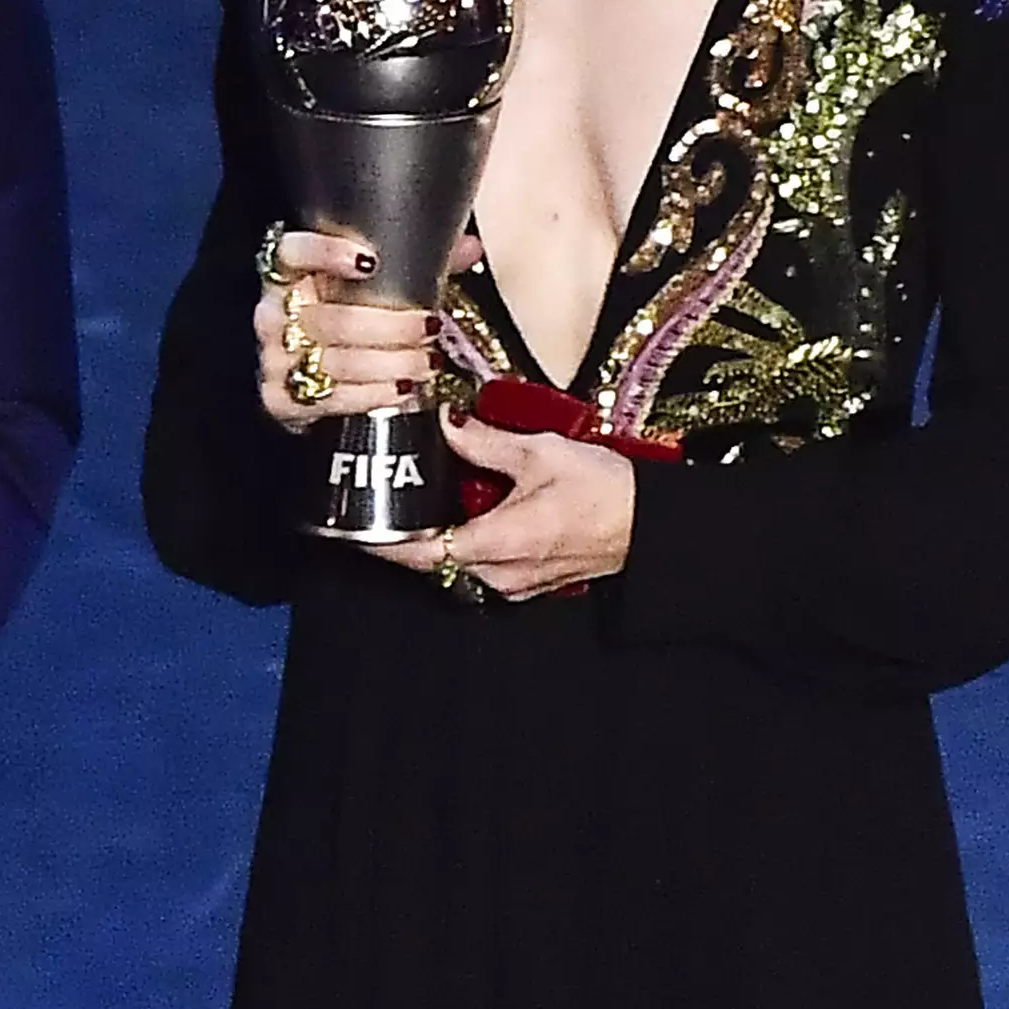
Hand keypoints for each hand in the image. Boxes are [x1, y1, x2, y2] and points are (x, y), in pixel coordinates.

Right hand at [252, 228, 480, 430]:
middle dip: (391, 326)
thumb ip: (420, 264)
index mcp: (292, 274)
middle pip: (332, 318)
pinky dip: (372, 395)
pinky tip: (402, 390)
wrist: (307, 372)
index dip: (326, 253)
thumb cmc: (344, 317)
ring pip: (336, 361)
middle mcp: (276, 312)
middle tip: (430, 328)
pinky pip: (330, 398)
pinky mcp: (279, 398)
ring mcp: (275, 357)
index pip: (294, 251)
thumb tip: (470, 248)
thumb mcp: (377, 286)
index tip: (370, 261)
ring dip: (391, 364)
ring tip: (427, 363)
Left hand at [372, 409, 633, 601]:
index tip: (356, 530)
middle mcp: (501, 573)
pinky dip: (469, 543)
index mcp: (497, 543)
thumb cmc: (605, 490)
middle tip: (386, 500)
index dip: (384, 545)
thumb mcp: (541, 453)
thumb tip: (446, 424)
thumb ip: (485, 442)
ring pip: (459, 565)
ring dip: (439, 539)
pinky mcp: (531, 581)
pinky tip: (470, 513)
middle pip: (434, 561)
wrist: (653, 525)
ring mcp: (517, 584)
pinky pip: (485, 567)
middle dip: (408, 536)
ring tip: (423, 502)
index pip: (421, 554)